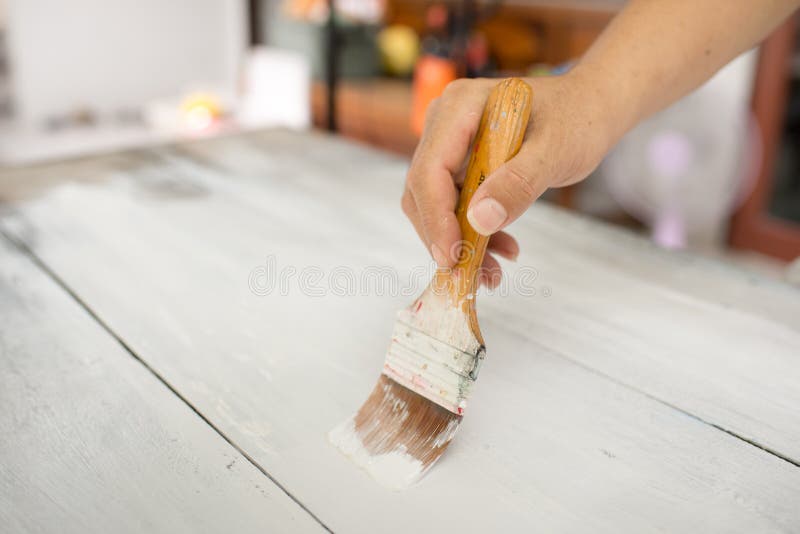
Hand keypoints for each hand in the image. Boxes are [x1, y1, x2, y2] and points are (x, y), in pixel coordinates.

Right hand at [402, 73, 613, 286]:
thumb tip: (480, 220)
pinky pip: (454, 207)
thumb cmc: (575, 120)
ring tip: (493, 272)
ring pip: (435, 206)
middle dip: (445, 237)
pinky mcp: (458, 166)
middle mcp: (443, 125)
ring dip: (460, 243)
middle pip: (424, 192)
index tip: (451, 257)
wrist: (586, 112)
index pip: (430, 170)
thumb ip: (518, 183)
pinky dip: (473, 234)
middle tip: (471, 276)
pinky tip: (502, 250)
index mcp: (459, 108)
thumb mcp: (554, 152)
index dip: (436, 218)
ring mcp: (449, 146)